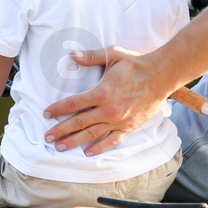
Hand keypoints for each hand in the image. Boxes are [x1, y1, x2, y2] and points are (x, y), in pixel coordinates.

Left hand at [42, 45, 172, 155]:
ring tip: (60, 147)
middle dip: (61, 130)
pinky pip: (111, 140)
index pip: (73, 103)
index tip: (46, 113)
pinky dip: (99, 147)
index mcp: (101, 92)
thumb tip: (72, 55)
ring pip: (92, 134)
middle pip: (78, 122)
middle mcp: (108, 109)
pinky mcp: (128, 126)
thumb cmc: (135, 64)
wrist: (160, 75)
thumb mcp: (112, 54)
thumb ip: (90, 56)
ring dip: (74, 141)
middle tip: (47, 137)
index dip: (57, 109)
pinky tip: (88, 152)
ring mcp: (118, 120)